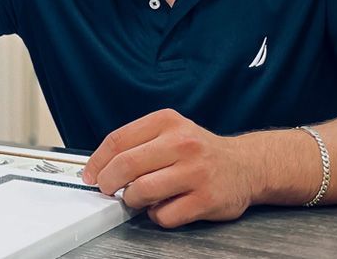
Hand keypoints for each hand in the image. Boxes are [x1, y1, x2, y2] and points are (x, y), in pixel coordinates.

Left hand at [81, 109, 259, 227]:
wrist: (247, 165)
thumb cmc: (201, 151)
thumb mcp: (170, 131)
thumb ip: (138, 143)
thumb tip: (101, 165)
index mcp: (167, 122)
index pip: (118, 140)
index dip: (97, 161)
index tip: (89, 174)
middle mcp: (182, 143)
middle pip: (126, 165)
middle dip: (108, 182)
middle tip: (107, 189)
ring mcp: (195, 172)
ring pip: (142, 192)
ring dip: (132, 200)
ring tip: (138, 198)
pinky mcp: (205, 199)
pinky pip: (164, 215)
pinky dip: (156, 215)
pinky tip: (163, 207)